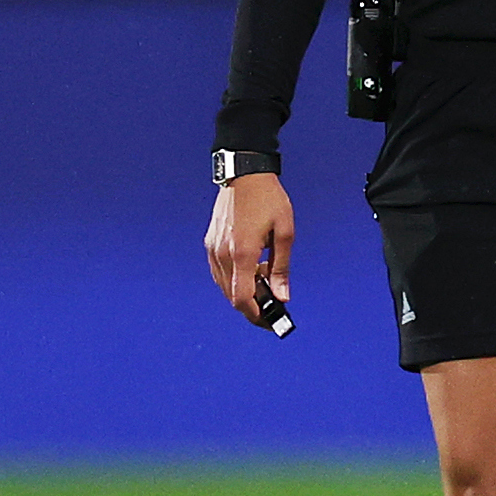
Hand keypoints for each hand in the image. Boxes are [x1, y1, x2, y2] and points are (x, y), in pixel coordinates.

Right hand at [205, 173, 294, 325]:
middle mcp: (223, 254)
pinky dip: (234, 279)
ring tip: (266, 283)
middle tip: (272, 308)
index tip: (269, 321)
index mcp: (243, 253)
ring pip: (224, 285)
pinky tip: (252, 270)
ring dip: (243, 292)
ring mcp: (213, 248)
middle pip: (232, 296)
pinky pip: (219, 272)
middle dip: (252, 307)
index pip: (242, 298)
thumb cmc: (269, 200)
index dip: (255, 315)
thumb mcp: (285, 233)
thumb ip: (281, 267)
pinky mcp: (210, 243)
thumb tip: (282, 295)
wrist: (244, 174)